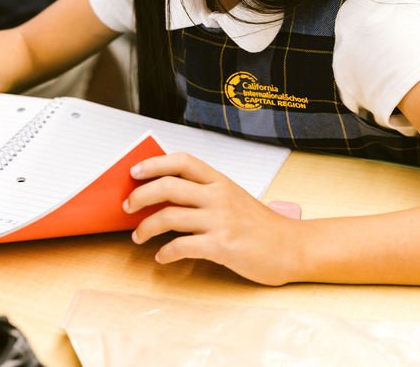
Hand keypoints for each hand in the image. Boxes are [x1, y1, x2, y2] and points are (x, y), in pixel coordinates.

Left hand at [124, 153, 301, 285]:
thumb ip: (204, 193)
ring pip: (169, 217)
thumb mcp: (232, 198)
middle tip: (127, 207)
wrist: (292, 248)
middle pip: (168, 186)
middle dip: (140, 196)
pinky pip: (182, 247)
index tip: (134, 171)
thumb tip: (164, 194)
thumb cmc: (260, 225)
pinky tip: (162, 257)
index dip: (154, 163)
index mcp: (220, 181)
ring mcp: (220, 221)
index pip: (182, 161)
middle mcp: (218, 196)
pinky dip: (165, 253)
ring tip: (138, 236)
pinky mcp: (222, 246)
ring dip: (146, 227)